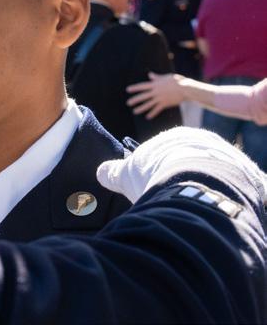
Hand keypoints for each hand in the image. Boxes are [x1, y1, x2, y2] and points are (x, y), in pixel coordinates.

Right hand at [97, 127, 265, 202]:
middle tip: (172, 200)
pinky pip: (234, 187)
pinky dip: (225, 198)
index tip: (152, 188)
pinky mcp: (246, 175)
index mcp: (177, 137)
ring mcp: (227, 158)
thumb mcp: (125, 174)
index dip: (155, 172)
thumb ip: (113, 172)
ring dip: (204, 190)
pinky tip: (214, 211)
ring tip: (192, 209)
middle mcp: (205, 143)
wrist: (199, 185)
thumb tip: (102, 172)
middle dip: (181, 180)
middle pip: (191, 163)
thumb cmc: (158, 176)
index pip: (164, 152)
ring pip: (214, 176)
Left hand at [126, 72, 184, 118]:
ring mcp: (160, 98)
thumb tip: (150, 74)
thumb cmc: (177, 81)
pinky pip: (157, 109)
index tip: (127, 90)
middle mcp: (156, 92)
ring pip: (148, 104)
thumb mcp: (166, 77)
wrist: (186, 89)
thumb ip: (157, 77)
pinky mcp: (165, 104)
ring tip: (134, 111)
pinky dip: (152, 113)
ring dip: (141, 108)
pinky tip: (147, 117)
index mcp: (155, 84)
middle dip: (135, 100)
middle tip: (128, 103)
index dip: (134, 88)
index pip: (142, 86)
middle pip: (143, 96)